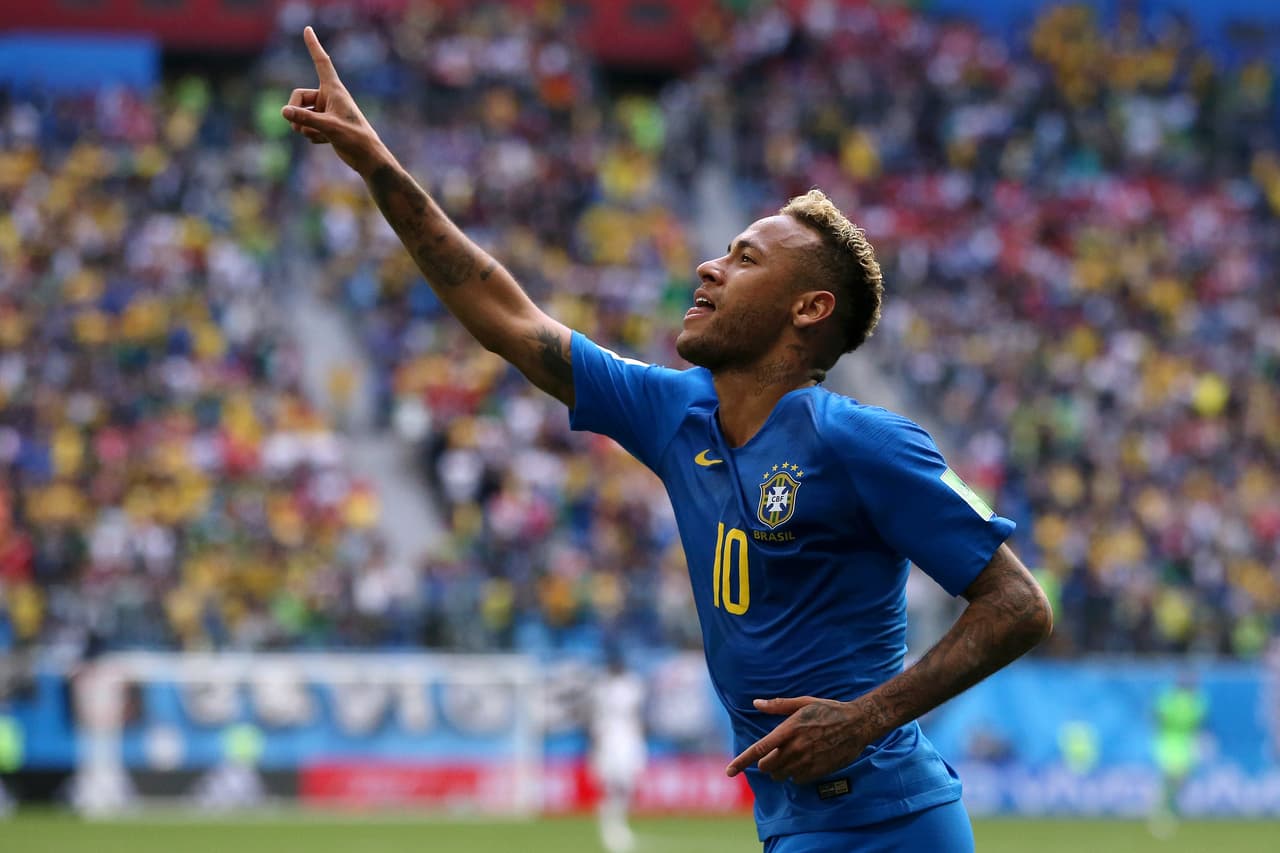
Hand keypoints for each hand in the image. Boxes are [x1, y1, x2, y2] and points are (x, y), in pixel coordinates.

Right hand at [281, 26, 386, 174]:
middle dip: (296, 112)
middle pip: (299, 96)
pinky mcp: (325, 124)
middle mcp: (329, 98)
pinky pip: (306, 127)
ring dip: (304, 127)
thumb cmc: (354, 139)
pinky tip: (327, 142)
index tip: (307, 29)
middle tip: (301, 126)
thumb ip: (305, 118)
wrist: (367, 158)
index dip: (314, 46)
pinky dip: (312, 135)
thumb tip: (283, 111)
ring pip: (301, 114)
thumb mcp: (328, 128)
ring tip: (320, 136)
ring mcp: (326, 111)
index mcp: (334, 90)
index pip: (321, 63)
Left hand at [725, 696, 876, 783]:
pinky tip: (804, 762)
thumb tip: (756, 703)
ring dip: (780, 770)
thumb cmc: (829, 710)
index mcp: (789, 729)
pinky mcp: (817, 771)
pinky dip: (795, 774)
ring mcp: (807, 762)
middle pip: (767, 766)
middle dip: (766, 762)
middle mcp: (796, 748)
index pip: (760, 750)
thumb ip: (778, 705)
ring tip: (792, 755)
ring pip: (780, 775)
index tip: (729, 771)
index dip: (742, 761)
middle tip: (775, 753)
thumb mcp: (803, 703)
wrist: (857, 724)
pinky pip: (796, 780)